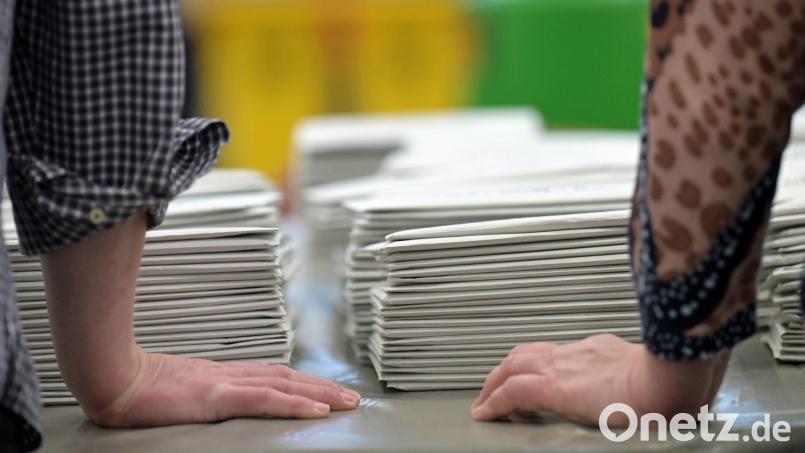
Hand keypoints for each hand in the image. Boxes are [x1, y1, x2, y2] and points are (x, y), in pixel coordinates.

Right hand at [87, 347, 360, 426]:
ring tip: (346, 403)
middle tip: (351, 397)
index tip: (325, 389)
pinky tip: (317, 410)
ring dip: (320, 394)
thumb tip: (212, 402)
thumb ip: (200, 393)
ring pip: (285, 386)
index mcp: (221, 374)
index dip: (302, 382)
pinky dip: (294, 403)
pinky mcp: (216, 396)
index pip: (272, 375)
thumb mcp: (176, 391)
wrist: (110, 375)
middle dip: (321, 387)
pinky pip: (265, 399)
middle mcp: (230, 374)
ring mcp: (225, 383)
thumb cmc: (135, 385)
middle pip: (287, 377)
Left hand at [471, 334, 728, 425]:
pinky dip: (494, 401)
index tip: (538, 378)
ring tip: (484, 401)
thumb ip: (653, 385)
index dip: (542, 365)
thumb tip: (679, 403)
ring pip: (513, 366)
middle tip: (495, 387)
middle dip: (508, 369)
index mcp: (602, 352)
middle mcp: (579, 354)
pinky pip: (512, 391)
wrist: (674, 378)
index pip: (560, 354)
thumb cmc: (678, 380)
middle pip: (529, 353)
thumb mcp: (660, 378)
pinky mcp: (556, 387)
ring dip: (494, 383)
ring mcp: (565, 367)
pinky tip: (484, 413)